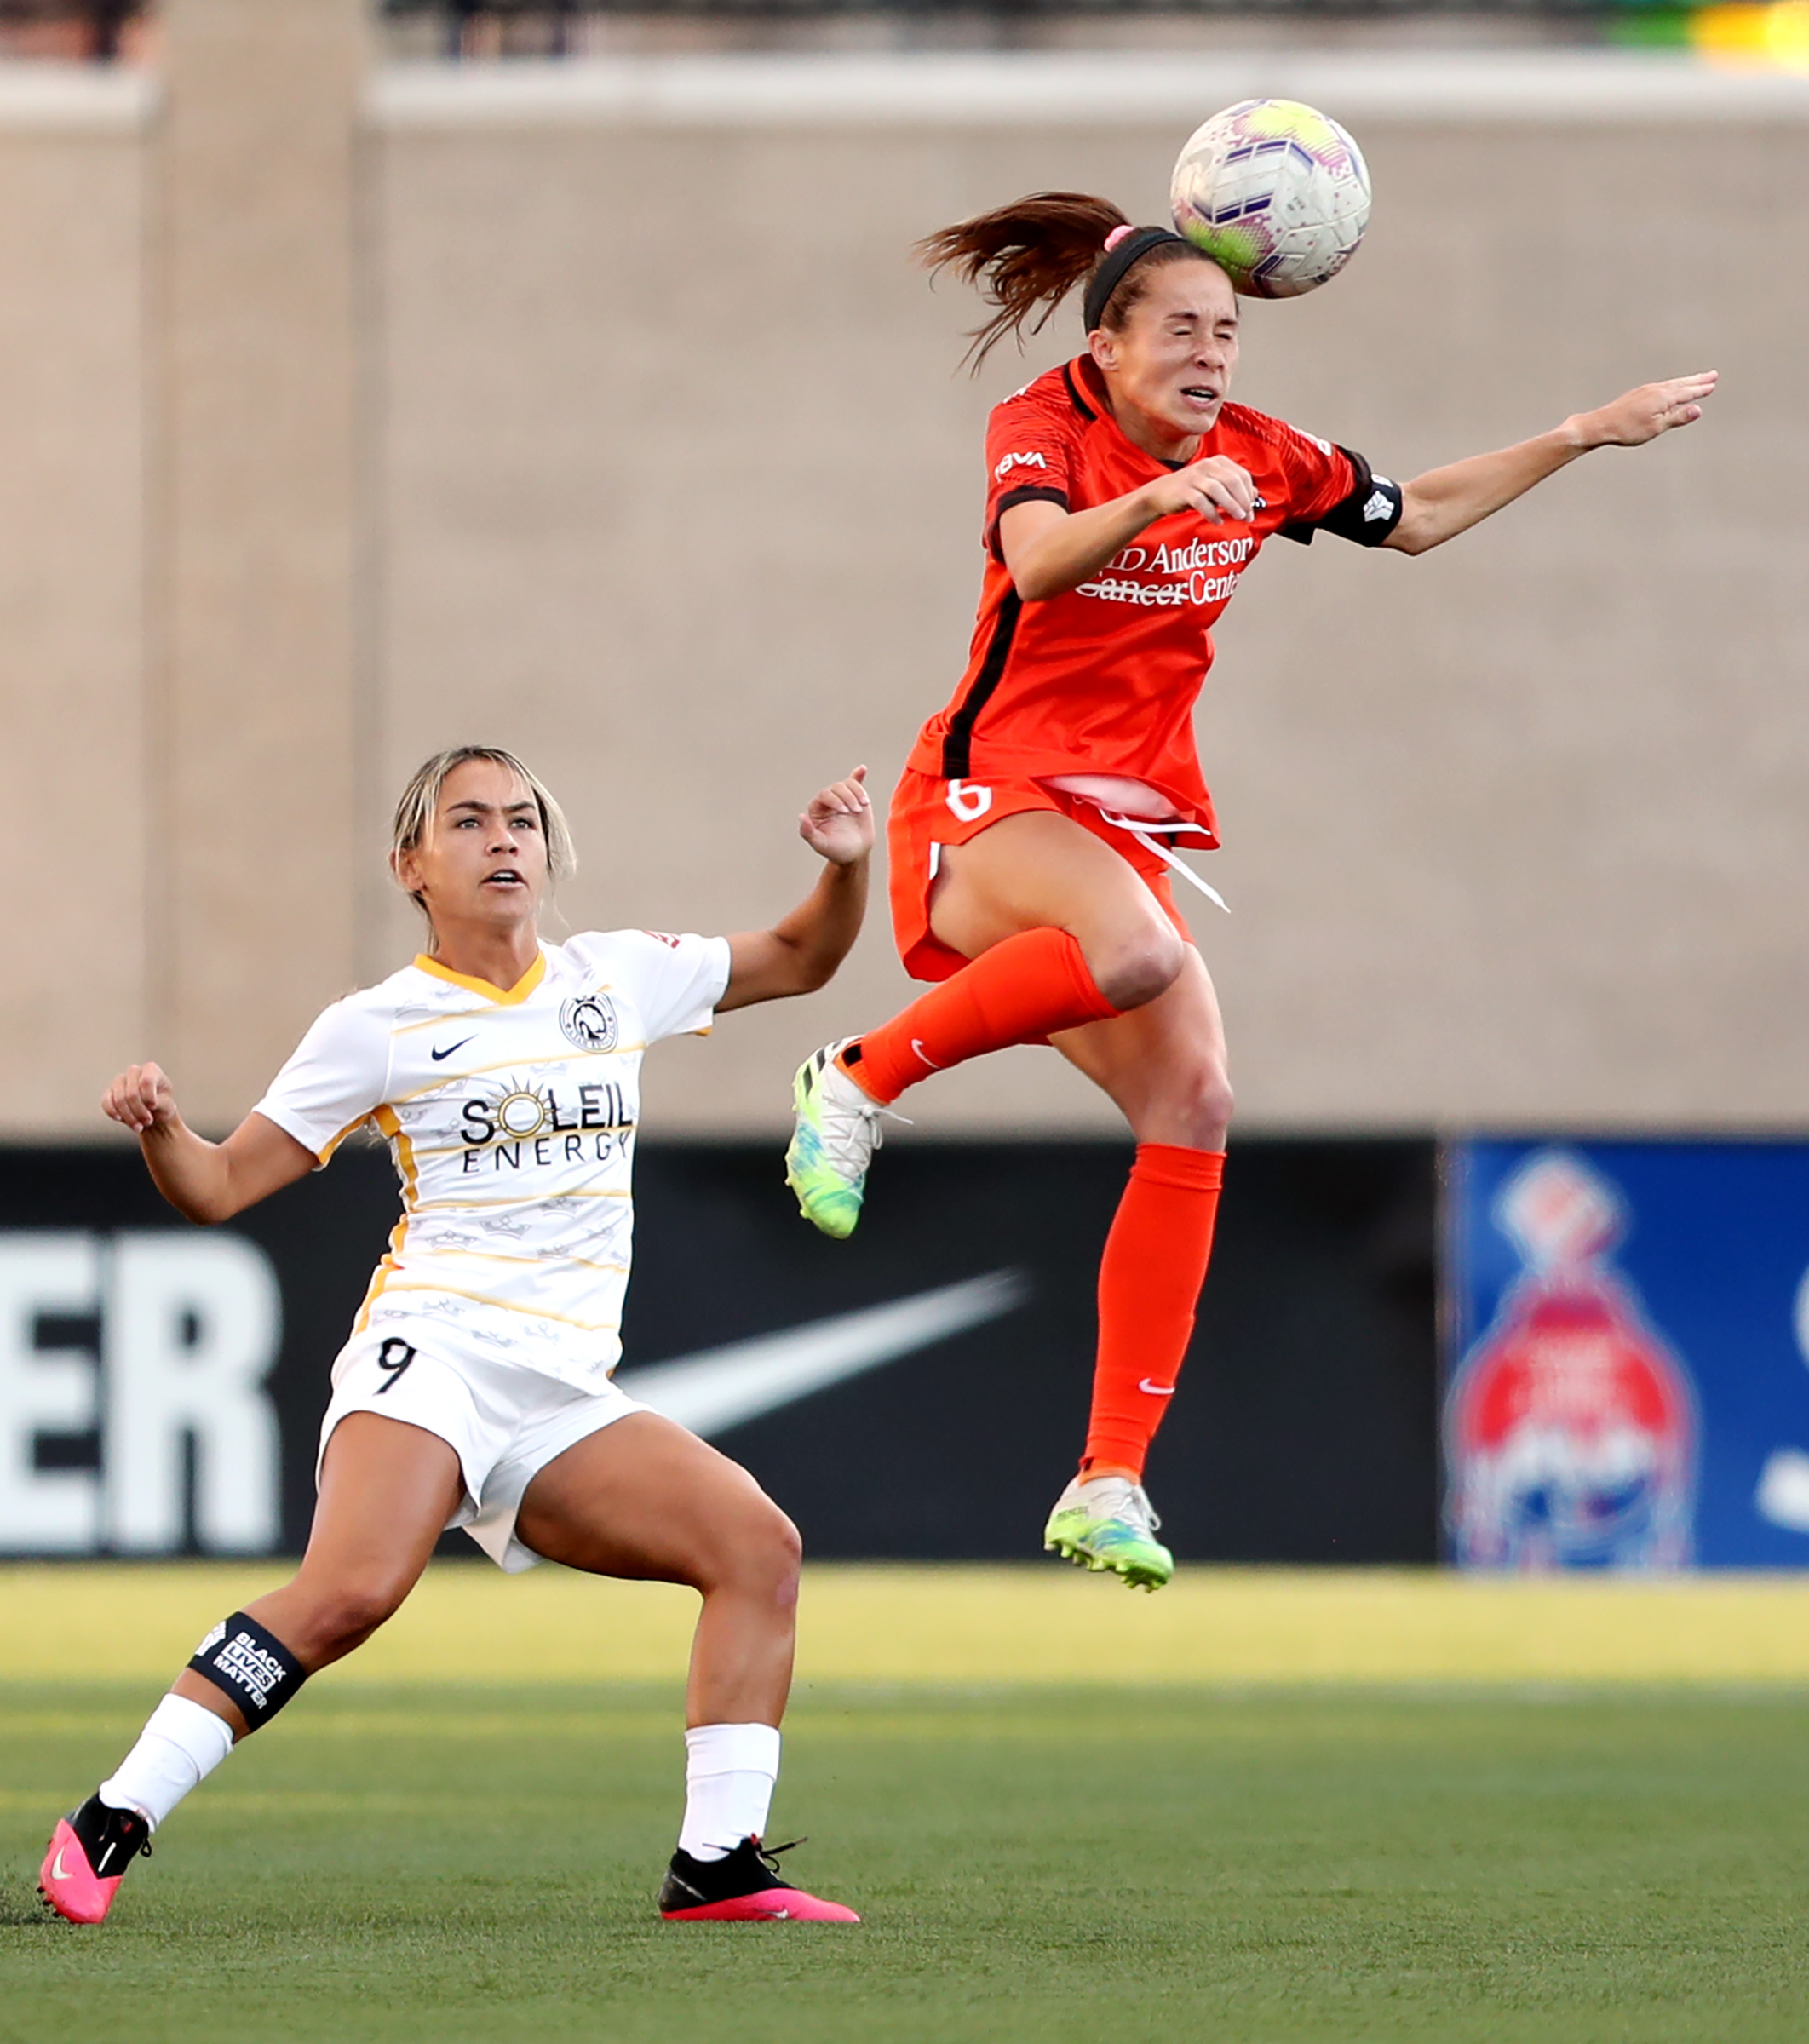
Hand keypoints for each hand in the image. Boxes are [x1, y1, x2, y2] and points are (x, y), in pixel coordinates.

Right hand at [102, 1061, 178, 1135]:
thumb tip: (148, 1104)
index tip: (153, 1107)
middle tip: (148, 1121)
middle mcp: (134, 1072)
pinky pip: (106, 1103)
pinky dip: (114, 1113)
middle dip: (139, 1111)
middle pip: (132, 1093)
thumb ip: (160, 1102)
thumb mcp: (167, 1105)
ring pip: (119, 1099)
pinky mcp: (109, 1093)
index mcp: (151, 1070)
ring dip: (129, 1116)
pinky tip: (121, 1120)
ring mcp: (119, 1081)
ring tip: (139, 1126)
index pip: (146, 1081)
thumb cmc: (162, 1106)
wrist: (153, 1114)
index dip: (149, 1097)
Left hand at [799, 765, 873, 866]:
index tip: (845, 811)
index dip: (834, 799)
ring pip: (848, 785)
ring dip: (857, 792)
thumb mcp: (821, 844)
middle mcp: (828, 802)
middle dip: (847, 797)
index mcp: (817, 810)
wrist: (856, 853)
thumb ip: (808, 832)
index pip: (824, 795)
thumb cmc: (837, 850)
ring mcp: (843, 798)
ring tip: (863, 806)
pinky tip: (862, 769)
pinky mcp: (856, 798)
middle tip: (856, 811)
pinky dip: (858, 776)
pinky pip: (855, 783)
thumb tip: (801, 816)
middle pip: (837, 788)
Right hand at [1142, 455, 1255, 524]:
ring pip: (1218, 489)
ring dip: (1231, 505)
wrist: (1160, 493)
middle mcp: (1207, 465)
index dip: (1249, 493)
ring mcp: (1195, 477)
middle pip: (1232, 481)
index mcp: (1218, 462)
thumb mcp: (1215, 485)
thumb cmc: (1191, 490)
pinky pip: (1201, 502)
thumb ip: (1234, 488)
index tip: (1252, 509)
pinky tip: (1217, 521)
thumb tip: (1255, 494)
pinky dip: (1212, 513)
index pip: (1241, 475)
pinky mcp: (1184, 491)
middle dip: (1243, 500)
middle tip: (1247, 516)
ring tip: (1238, 517)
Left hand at [1571, 371, 1717, 448]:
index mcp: (1663, 397)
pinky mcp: (1638, 393)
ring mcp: (1646, 390)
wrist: (1600, 425)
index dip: (1700, 389)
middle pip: (1681, 384)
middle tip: (1713, 375)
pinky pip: (1661, 386)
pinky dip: (1672, 385)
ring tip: (1696, 379)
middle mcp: (1656, 389)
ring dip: (1686, 381)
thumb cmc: (1627, 430)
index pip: (1687, 392)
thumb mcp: (1655, 427)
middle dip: (1698, 380)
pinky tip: (1670, 388)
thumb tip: (1698, 410)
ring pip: (1671, 383)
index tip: (1713, 385)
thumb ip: (1677, 417)